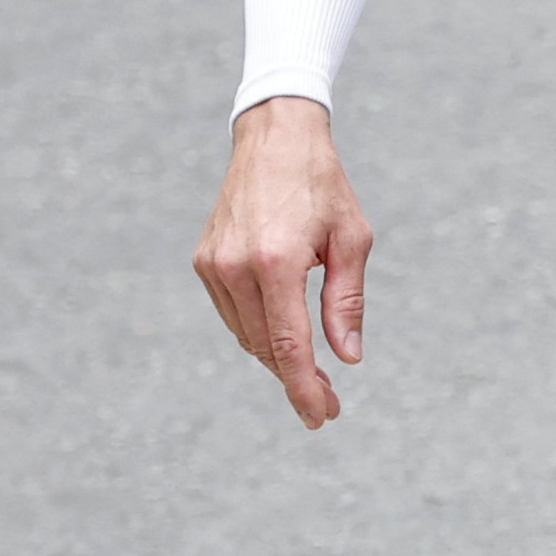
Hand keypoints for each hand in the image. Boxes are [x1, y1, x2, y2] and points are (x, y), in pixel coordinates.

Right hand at [192, 96, 373, 427]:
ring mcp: (212, 264)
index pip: (289, 345)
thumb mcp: (352, 239)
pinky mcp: (203, 261)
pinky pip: (232, 314)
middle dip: (297, 381)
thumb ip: (347, 301)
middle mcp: (235, 266)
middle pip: (265, 347)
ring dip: (277, 360)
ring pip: (246, 335)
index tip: (322, 417)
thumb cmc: (322, 186)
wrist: (274, 138)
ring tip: (312, 375)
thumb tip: (347, 357)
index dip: (304, 388)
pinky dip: (257, 332)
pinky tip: (282, 338)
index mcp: (276, 260)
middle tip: (328, 403)